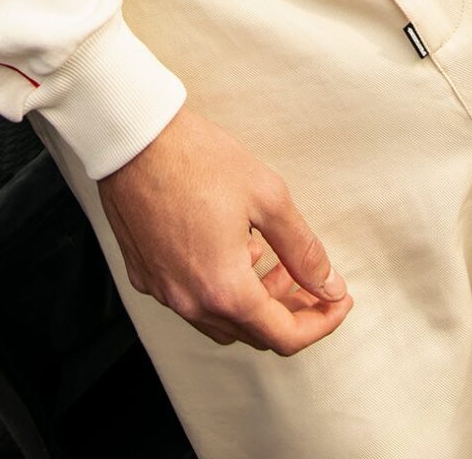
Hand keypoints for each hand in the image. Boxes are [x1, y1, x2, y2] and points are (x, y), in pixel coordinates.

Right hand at [96, 103, 354, 353]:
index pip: (284, 336)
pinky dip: (219, 288)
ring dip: (253, 301)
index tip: (338, 300)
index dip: (320, 322)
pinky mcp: (144, 273)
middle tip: (310, 278)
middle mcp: (190, 301)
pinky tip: (230, 248)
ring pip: (220, 320)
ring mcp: (162, 290)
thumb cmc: (197, 158)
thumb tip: (330, 286)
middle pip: (252, 332)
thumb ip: (303, 249)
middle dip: (289, 309)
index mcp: (224, 289)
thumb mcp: (267, 196)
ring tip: (270, 259)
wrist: (133, 136)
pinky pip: (190, 299)